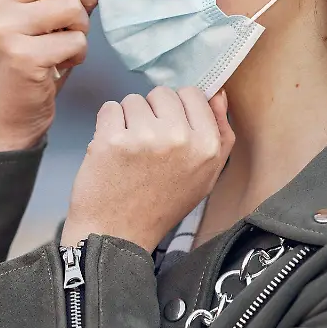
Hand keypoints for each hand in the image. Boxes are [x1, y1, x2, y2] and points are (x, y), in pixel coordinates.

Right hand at [0, 0, 139, 152]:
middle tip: (83, 16)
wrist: (13, 110)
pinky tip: (59, 65)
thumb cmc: (39, 54)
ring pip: (72, 7)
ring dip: (82, 29)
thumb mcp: (48, 10)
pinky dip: (77, 54)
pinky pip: (74, 42)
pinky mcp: (19, 55)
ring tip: (64, 44)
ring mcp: (4, 26)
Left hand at [60, 87, 235, 249]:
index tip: (167, 129)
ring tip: (130, 152)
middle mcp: (181, 139)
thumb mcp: (205, 176)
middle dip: (151, 113)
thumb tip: (219, 94)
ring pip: (134, 100)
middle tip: (147, 145)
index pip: (193, 94)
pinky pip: (109, 108)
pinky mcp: (113, 139)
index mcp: (208, 147)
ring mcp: (146, 137)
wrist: (117, 233)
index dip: (176, 109)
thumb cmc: (159, 205)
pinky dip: (106, 125)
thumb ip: (219, 134)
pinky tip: (112, 151)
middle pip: (162, 94)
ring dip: (128, 120)